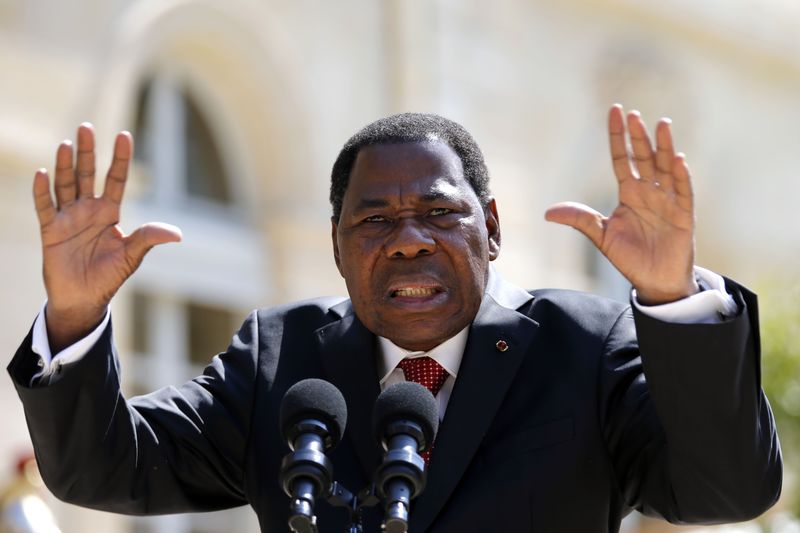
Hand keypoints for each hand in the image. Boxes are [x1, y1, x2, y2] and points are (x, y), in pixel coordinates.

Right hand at [33, 123, 181, 350]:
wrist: (83, 300)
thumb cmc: (108, 276)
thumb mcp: (131, 256)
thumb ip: (148, 239)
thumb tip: (177, 234)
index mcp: (109, 212)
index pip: (115, 178)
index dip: (119, 158)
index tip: (124, 134)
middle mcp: (87, 209)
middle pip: (87, 174)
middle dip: (87, 152)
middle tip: (86, 127)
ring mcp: (68, 218)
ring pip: (65, 185)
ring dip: (65, 166)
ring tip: (67, 144)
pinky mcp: (50, 231)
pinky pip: (45, 207)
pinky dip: (42, 192)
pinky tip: (42, 173)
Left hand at [545, 104, 697, 304]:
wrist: (655, 282)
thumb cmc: (630, 257)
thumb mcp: (601, 236)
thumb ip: (580, 220)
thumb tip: (548, 213)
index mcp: (629, 193)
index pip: (622, 158)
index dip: (618, 136)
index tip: (615, 111)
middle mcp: (649, 192)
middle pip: (644, 158)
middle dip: (638, 137)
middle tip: (633, 115)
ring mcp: (668, 201)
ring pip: (665, 168)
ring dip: (664, 147)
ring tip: (662, 125)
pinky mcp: (683, 215)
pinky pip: (683, 192)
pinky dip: (680, 176)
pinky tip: (677, 159)